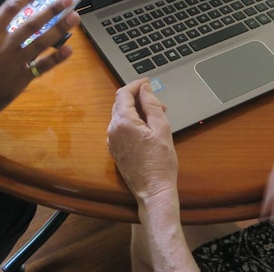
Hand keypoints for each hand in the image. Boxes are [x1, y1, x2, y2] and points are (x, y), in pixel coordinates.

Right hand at [0, 0, 79, 133]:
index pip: (9, 9)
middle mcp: (3, 47)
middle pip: (32, 24)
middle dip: (51, 10)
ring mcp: (14, 64)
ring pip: (41, 43)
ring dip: (59, 29)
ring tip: (74, 17)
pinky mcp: (20, 81)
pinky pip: (42, 68)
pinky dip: (56, 59)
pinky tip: (68, 50)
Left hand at [107, 79, 178, 203]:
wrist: (153, 191)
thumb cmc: (160, 163)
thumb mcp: (162, 129)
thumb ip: (152, 105)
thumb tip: (145, 89)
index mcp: (123, 122)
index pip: (124, 93)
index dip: (136, 85)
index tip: (148, 83)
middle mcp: (113, 130)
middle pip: (121, 103)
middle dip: (138, 98)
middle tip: (158, 103)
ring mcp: (111, 140)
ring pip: (121, 115)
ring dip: (136, 111)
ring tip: (156, 117)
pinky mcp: (114, 149)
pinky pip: (120, 128)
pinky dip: (132, 122)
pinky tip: (147, 129)